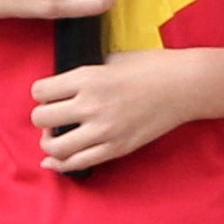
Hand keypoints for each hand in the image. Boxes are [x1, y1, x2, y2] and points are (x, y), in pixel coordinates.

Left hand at [31, 50, 197, 173]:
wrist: (183, 86)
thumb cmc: (150, 67)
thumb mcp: (110, 59)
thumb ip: (83, 75)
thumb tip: (61, 89)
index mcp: (87, 78)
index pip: (40, 92)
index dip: (42, 93)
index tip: (49, 95)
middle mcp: (91, 105)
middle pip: (41, 119)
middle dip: (43, 118)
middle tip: (52, 116)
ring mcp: (104, 130)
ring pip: (54, 147)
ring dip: (49, 142)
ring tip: (57, 136)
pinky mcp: (116, 148)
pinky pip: (77, 163)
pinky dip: (59, 164)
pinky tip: (54, 160)